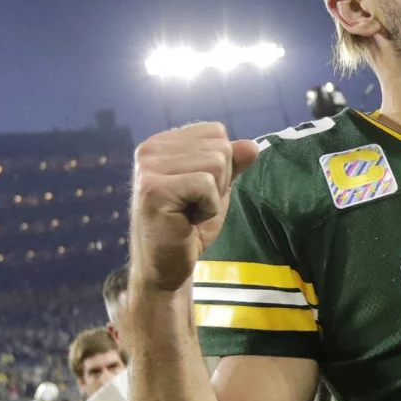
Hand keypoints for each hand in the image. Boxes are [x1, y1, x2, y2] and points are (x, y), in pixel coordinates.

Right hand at [131, 122, 260, 292]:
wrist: (166, 268)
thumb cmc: (188, 229)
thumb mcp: (217, 191)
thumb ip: (232, 165)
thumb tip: (252, 145)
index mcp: (161, 143)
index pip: (216, 131)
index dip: (221, 166)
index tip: (197, 192)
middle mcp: (150, 149)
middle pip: (219, 146)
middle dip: (219, 182)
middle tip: (193, 206)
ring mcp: (148, 168)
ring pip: (216, 163)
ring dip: (213, 196)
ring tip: (188, 213)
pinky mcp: (153, 189)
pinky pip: (206, 185)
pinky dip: (208, 208)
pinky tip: (186, 221)